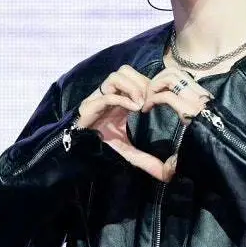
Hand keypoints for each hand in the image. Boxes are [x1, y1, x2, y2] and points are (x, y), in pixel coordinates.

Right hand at [74, 65, 212, 182]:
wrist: (79, 152)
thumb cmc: (101, 146)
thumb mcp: (127, 151)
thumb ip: (146, 159)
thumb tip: (166, 175)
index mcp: (119, 99)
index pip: (134, 77)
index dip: (147, 83)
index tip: (156, 100)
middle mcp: (109, 94)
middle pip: (126, 71)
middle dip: (141, 83)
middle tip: (149, 101)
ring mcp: (99, 98)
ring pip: (116, 76)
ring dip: (132, 87)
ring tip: (141, 104)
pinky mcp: (91, 106)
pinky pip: (108, 95)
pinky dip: (123, 99)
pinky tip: (133, 109)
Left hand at [139, 67, 213, 181]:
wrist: (227, 157)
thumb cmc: (210, 155)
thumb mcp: (193, 146)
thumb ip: (180, 148)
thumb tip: (167, 171)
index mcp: (201, 99)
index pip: (180, 76)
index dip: (161, 82)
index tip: (151, 99)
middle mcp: (200, 96)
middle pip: (173, 72)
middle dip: (155, 81)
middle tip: (146, 97)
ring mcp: (197, 100)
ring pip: (170, 77)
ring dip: (153, 86)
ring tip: (146, 101)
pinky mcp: (191, 109)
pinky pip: (166, 95)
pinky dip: (152, 99)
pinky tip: (146, 109)